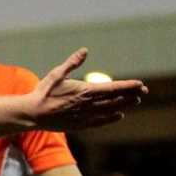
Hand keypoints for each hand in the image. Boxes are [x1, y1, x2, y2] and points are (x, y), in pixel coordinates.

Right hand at [28, 49, 146, 131]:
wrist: (32, 114)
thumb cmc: (43, 92)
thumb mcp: (56, 74)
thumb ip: (72, 63)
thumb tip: (85, 50)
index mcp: (85, 91)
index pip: (113, 88)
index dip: (128, 86)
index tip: (141, 84)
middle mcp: (88, 105)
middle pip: (116, 100)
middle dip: (131, 95)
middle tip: (143, 91)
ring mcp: (85, 116)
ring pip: (110, 110)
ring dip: (124, 105)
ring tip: (134, 101)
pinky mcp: (79, 125)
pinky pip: (100, 122)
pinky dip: (111, 118)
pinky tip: (118, 115)